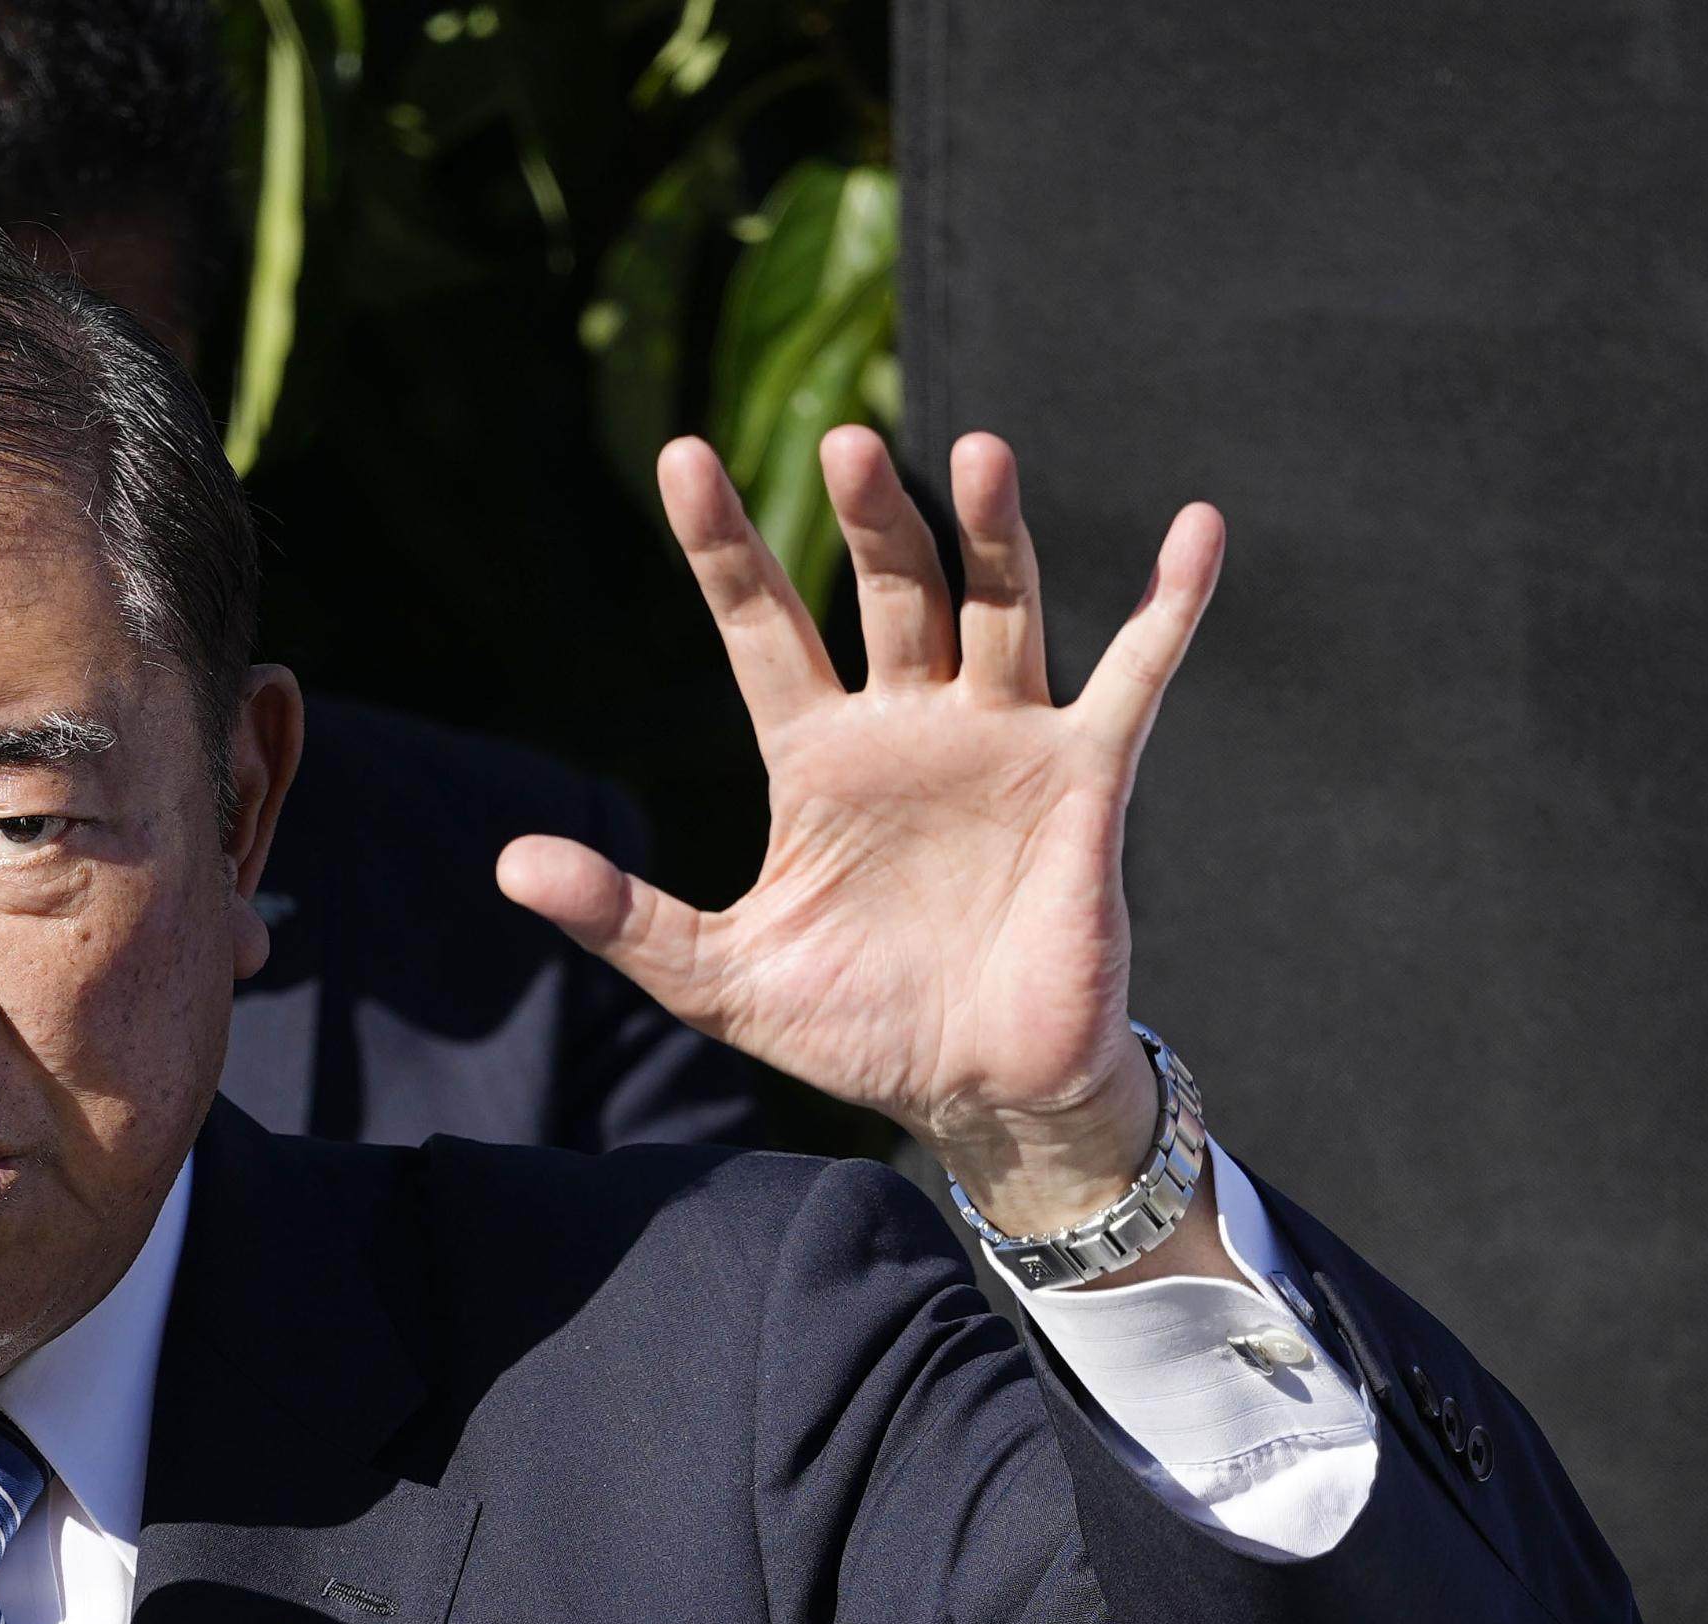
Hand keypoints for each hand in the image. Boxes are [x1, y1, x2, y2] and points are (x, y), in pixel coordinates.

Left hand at [497, 426, 1226, 1239]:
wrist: (977, 1094)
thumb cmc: (855, 1028)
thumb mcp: (718, 976)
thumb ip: (623, 916)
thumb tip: (510, 863)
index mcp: (817, 759)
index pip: (761, 626)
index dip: (723, 546)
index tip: (682, 455)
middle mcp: (909, 727)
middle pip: (887, 592)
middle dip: (869, 521)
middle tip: (844, 444)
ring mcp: (1001, 742)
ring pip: (997, 607)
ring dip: (989, 533)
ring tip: (975, 453)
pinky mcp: (1085, 778)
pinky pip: (1135, 674)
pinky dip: (1168, 605)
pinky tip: (1197, 530)